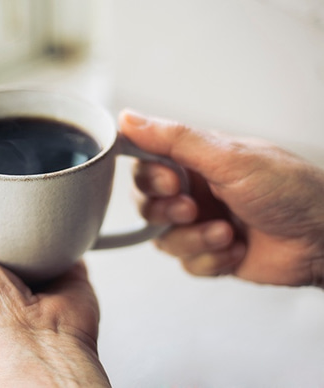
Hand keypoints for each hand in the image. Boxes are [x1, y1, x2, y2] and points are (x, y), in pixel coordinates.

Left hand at [0, 211, 110, 386]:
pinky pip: (72, 241)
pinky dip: (70, 231)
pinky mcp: (69, 271)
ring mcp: (40, 272)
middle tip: (10, 195)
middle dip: (9, 208)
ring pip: (42, 229)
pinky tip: (63, 223)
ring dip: (41, 219)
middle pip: (9, 225)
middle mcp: (7, 273)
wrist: (34, 340)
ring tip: (37, 208)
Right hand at [121, 109, 323, 287]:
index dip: (148, 177)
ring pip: (163, 239)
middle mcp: (195, 191)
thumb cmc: (291, 190)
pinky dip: (211, 259)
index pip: (146, 163)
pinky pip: (187, 263)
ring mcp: (201, 224)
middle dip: (167, 211)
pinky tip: (237, 249)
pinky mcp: (210, 254)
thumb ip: (175, 139)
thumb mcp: (229, 158)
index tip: (170, 182)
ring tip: (226, 232)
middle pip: (147, 203)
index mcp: (196, 160)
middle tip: (192, 209)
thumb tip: (127, 118)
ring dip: (194, 239)